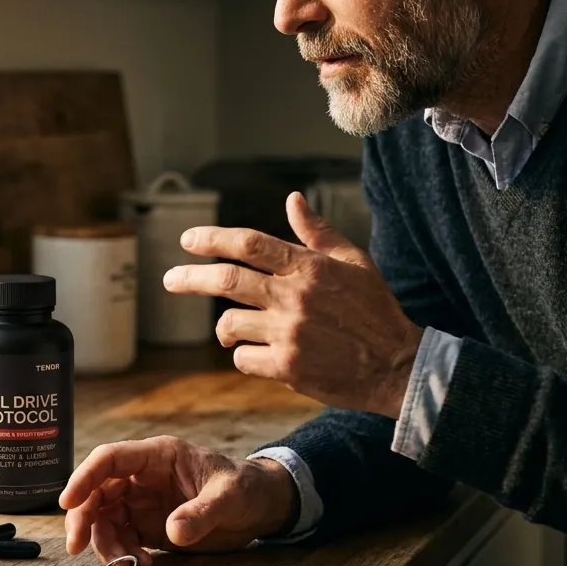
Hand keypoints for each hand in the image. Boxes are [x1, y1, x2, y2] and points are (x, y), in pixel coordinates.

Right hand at [58, 436, 297, 564]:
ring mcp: (142, 502)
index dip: (84, 477)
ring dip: (104, 543)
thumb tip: (174, 532)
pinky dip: (122, 555)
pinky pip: (121, 539)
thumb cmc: (246, 489)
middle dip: (83, 517)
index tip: (67, 502)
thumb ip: (202, 512)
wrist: (260, 507)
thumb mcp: (229, 497)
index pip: (110, 459)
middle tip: (76, 547)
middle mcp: (143, 477)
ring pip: (104, 519)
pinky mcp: (147, 526)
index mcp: (158, 456)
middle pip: (97, 491)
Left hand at [163, 191, 422, 418]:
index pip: (250, 244)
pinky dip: (244, 356)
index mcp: (309, 267)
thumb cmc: (375, 310)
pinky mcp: (287, 367)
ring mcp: (289, 333)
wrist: (398, 365)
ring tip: (230, 331)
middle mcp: (295, 296)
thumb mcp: (354, 261)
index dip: (213, 239)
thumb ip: (317, 232)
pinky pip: (243, 359)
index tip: (187, 240)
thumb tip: (293, 199)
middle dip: (190, 277)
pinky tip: (259, 356)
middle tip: (169, 279)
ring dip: (224, 328)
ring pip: (230, 324)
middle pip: (227, 280)